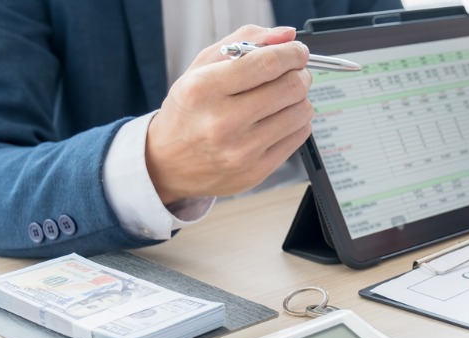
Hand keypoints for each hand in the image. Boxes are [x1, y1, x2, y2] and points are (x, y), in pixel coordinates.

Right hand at [146, 26, 313, 203]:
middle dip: (300, 74)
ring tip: (285, 97)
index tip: (298, 51)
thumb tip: (286, 36)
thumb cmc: (188, 110)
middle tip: (294, 72)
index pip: (267, 64)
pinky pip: (299, 136)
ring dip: (300, 98)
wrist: (168, 162)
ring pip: (301, 112)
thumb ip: (244, 42)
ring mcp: (241, 151)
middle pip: (290, 87)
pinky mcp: (256, 171)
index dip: (292, 53)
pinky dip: (298, 121)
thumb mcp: (202, 67)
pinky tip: (280, 118)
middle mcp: (222, 122)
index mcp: (204, 89)